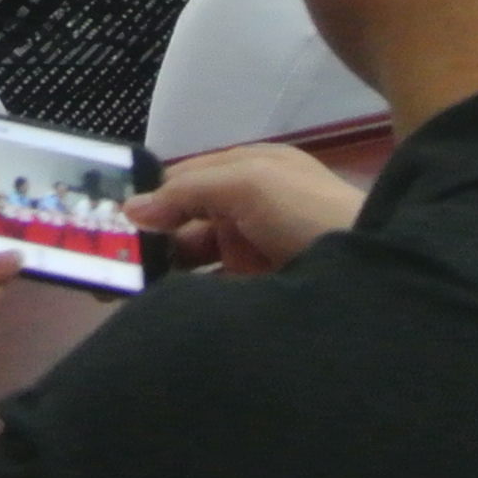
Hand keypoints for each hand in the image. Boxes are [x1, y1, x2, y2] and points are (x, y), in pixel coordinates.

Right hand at [128, 143, 364, 276]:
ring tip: (121, 287)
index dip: (148, 197)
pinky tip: (156, 308)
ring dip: (162, 269)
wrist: (370, 270)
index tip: (107, 221)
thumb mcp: (250, 183)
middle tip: (106, 260)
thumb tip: (131, 207)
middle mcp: (245, 207)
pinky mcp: (257, 289)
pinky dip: (185, 296)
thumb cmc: (308, 212)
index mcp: (245, 170)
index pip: (183, 178)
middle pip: (184, 220)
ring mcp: (252, 250)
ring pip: (193, 257)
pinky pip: (211, 289)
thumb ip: (190, 190)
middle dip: (149, 237)